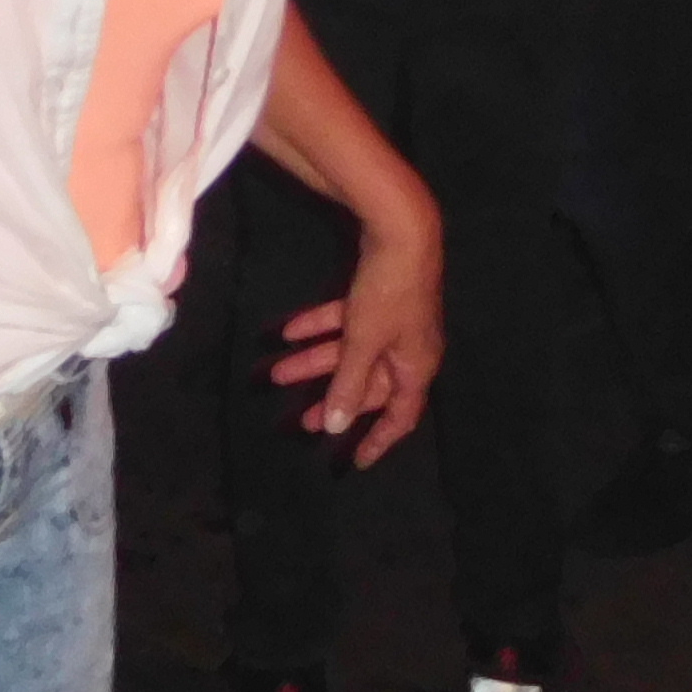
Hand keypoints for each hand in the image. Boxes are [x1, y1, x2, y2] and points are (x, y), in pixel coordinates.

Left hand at [269, 225, 440, 465]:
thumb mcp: (365, 343)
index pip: (400, 417)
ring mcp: (393, 321)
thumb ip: (349, 385)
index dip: (378, 441)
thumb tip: (335, 427)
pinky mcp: (378, 295)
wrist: (401, 229)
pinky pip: (345, 322)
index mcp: (416, 366)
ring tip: (276, 374)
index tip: (355, 462)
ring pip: (350, 352)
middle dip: (332, 400)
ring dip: (314, 363)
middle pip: (367, 385)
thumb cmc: (389, 293)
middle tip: (301, 421)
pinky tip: (286, 331)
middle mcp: (407, 347)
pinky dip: (319, 328)